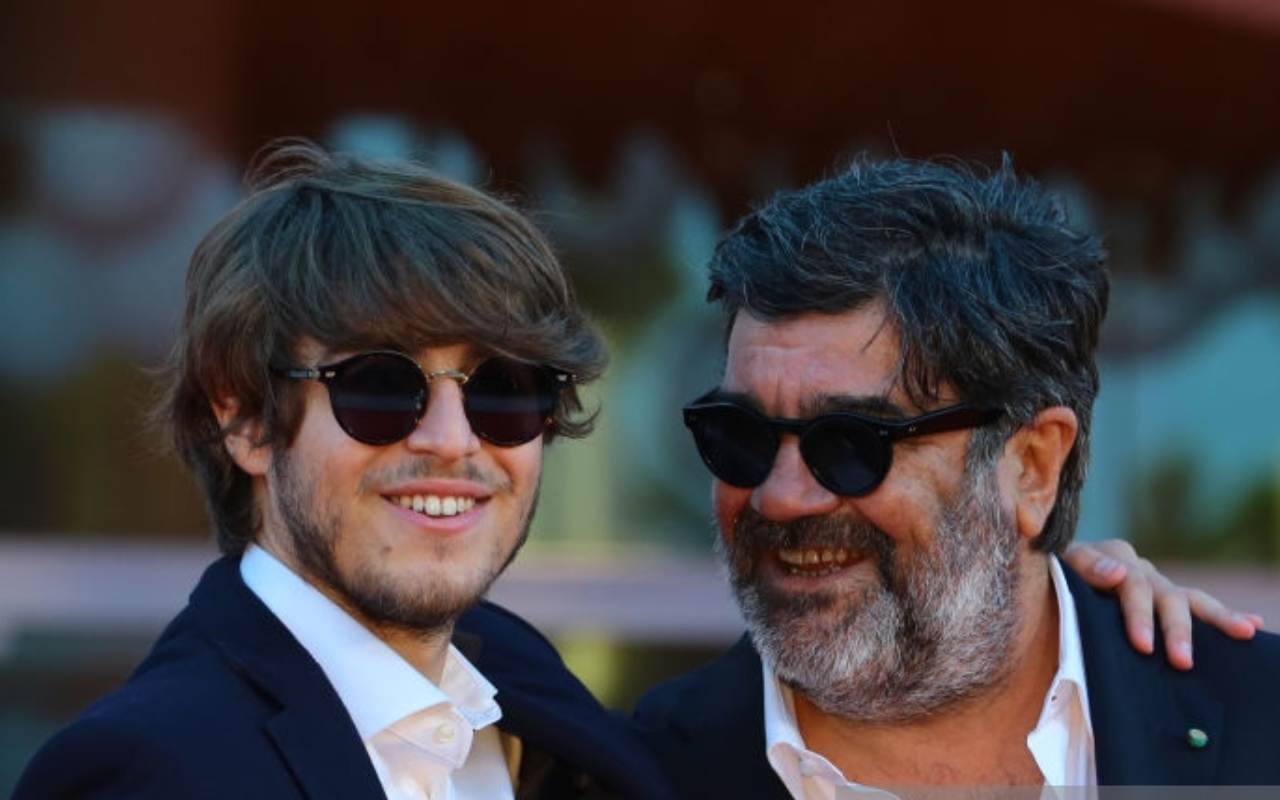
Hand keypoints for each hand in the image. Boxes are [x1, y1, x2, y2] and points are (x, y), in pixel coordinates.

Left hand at [1064, 539, 1264, 669]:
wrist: (1049, 580)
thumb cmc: (1048, 583)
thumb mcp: (1056, 571)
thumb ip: (1084, 569)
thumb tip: (1119, 574)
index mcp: (1108, 556)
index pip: (1127, 581)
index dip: (1136, 614)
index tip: (1142, 644)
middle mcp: (1137, 569)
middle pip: (1161, 594)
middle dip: (1173, 629)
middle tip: (1180, 660)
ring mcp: (1154, 585)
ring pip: (1187, 599)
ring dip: (1214, 618)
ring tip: (1243, 632)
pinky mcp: (1165, 600)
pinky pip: (1199, 605)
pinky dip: (1225, 615)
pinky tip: (1253, 626)